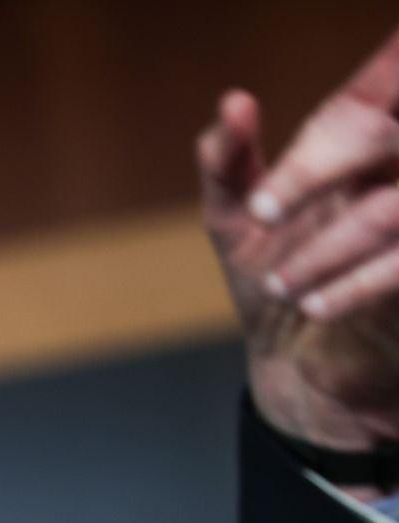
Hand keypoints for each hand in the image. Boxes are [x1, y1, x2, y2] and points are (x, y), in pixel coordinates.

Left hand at [198, 28, 398, 460]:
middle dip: (317, 168)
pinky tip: (313, 306)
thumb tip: (233, 101)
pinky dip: (352, 286)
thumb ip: (226, 161)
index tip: (303, 132)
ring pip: (393, 209)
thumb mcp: (234, 220)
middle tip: (262, 210)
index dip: (381, 68)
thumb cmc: (273, 283)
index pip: (383, 81)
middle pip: (387, 135)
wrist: (298, 369)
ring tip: (281, 283)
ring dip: (324, 249)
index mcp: (365, 143)